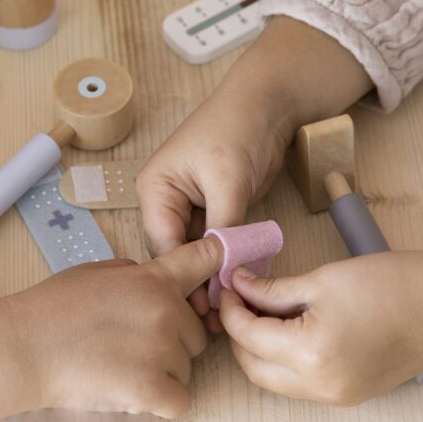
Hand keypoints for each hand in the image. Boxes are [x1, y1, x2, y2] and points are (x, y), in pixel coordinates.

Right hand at [8, 237, 224, 417]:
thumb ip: (135, 275)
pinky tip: (130, 391)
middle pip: (197, 334)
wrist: (24, 348)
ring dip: (162, 373)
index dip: (219, 261)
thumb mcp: (95, 272)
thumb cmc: (51, 309)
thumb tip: (157, 283)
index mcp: (153, 279)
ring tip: (117, 367)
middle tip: (127, 345)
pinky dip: (159, 402)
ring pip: (186, 369)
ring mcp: (162, 350)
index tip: (225, 267)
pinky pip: (179, 401)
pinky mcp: (152, 389)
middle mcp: (167, 311)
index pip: (206, 259)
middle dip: (172, 342)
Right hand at [137, 86, 292, 328]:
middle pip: (174, 252)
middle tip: (213, 318)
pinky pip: (213, 244)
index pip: (163, 242)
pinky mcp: (212, 210)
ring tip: (223, 309)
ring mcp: (188, 207)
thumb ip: (222, 229)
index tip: (201, 307)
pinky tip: (233, 285)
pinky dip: (223, 262)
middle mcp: (165, 200)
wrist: (268, 103)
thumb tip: (221, 274)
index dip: (182, 276)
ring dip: (209, 276)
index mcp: (155, 189)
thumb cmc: (237, 128)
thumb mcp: (228, 181)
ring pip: (194, 252)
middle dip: (193, 282)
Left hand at [218, 251, 422, 404]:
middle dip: (239, 335)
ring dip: (259, 352)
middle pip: (253, 368)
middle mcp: (319, 386)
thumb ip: (272, 290)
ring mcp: (335, 397)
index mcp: (309, 354)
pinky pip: (299, 385)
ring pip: (274, 381)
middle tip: (239, 301)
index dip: (232, 310)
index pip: (249, 336)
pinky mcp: (347, 397)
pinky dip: (284, 362)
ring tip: (261, 314)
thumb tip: (239, 286)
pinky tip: (286, 332)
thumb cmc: (390, 284)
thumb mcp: (321, 280)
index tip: (229, 286)